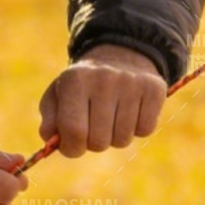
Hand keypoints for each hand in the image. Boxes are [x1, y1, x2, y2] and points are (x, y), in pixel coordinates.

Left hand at [39, 45, 166, 156]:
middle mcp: (103, 79)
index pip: (74, 132)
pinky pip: (145, 130)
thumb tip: (51, 139)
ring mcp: (131, 82)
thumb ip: (50, 121)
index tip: (73, 145)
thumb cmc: (82, 86)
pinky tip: (130, 111)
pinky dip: (137, 128)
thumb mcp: (57, 96)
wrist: (119, 57)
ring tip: (112, 117)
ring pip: (123, 140)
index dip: (71, 148)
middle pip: (99, 141)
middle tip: (94, 127)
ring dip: (116, 137)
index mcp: (74, 80)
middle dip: (94, 143)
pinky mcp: (154, 88)